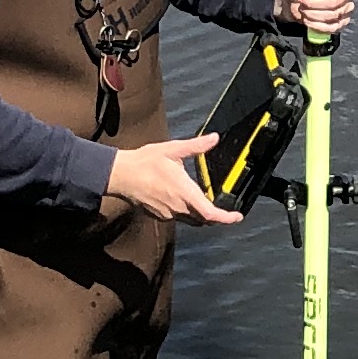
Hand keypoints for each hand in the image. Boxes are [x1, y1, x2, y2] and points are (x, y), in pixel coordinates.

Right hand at [102, 135, 237, 223]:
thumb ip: (196, 146)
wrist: (120, 175)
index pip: (210, 214)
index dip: (226, 218)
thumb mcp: (173, 150)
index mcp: (184, 192)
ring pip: (191, 220)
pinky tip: (185, 199)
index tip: (237, 217)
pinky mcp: (159, 215)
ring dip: (201, 214)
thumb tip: (214, 138)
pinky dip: (187, 212)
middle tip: (227, 211)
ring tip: (208, 203)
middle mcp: (177, 207)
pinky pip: (179, 217)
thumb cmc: (145, 162)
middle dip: (216, 216)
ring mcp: (167, 213)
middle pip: (203, 220)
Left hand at [273, 0, 357, 38]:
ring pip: (334, 15)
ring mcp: (347, 7)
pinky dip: (318, 26)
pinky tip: (310, 19)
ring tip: (305, 8)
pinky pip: (334, 27)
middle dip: (314, 4)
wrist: (292, 0)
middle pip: (336, 2)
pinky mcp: (342, 21)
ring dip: (313, 15)